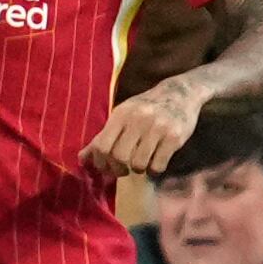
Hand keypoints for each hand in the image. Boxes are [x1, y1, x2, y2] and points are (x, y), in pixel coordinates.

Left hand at [81, 75, 201, 175]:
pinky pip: (158, 165)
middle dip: (118, 170)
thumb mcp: (122, 116)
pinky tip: (155, 162)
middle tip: (123, 170)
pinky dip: (154, 170)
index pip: (101, 145)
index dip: (100, 162)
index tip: (105, 167)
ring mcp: (157, 128)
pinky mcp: (174, 137)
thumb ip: (102, 137)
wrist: (181, 93)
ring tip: (140, 163)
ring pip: (138, 164)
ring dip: (137, 170)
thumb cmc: (145, 108)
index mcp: (121, 114)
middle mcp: (138, 120)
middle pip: (119, 157)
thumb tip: (81, 159)